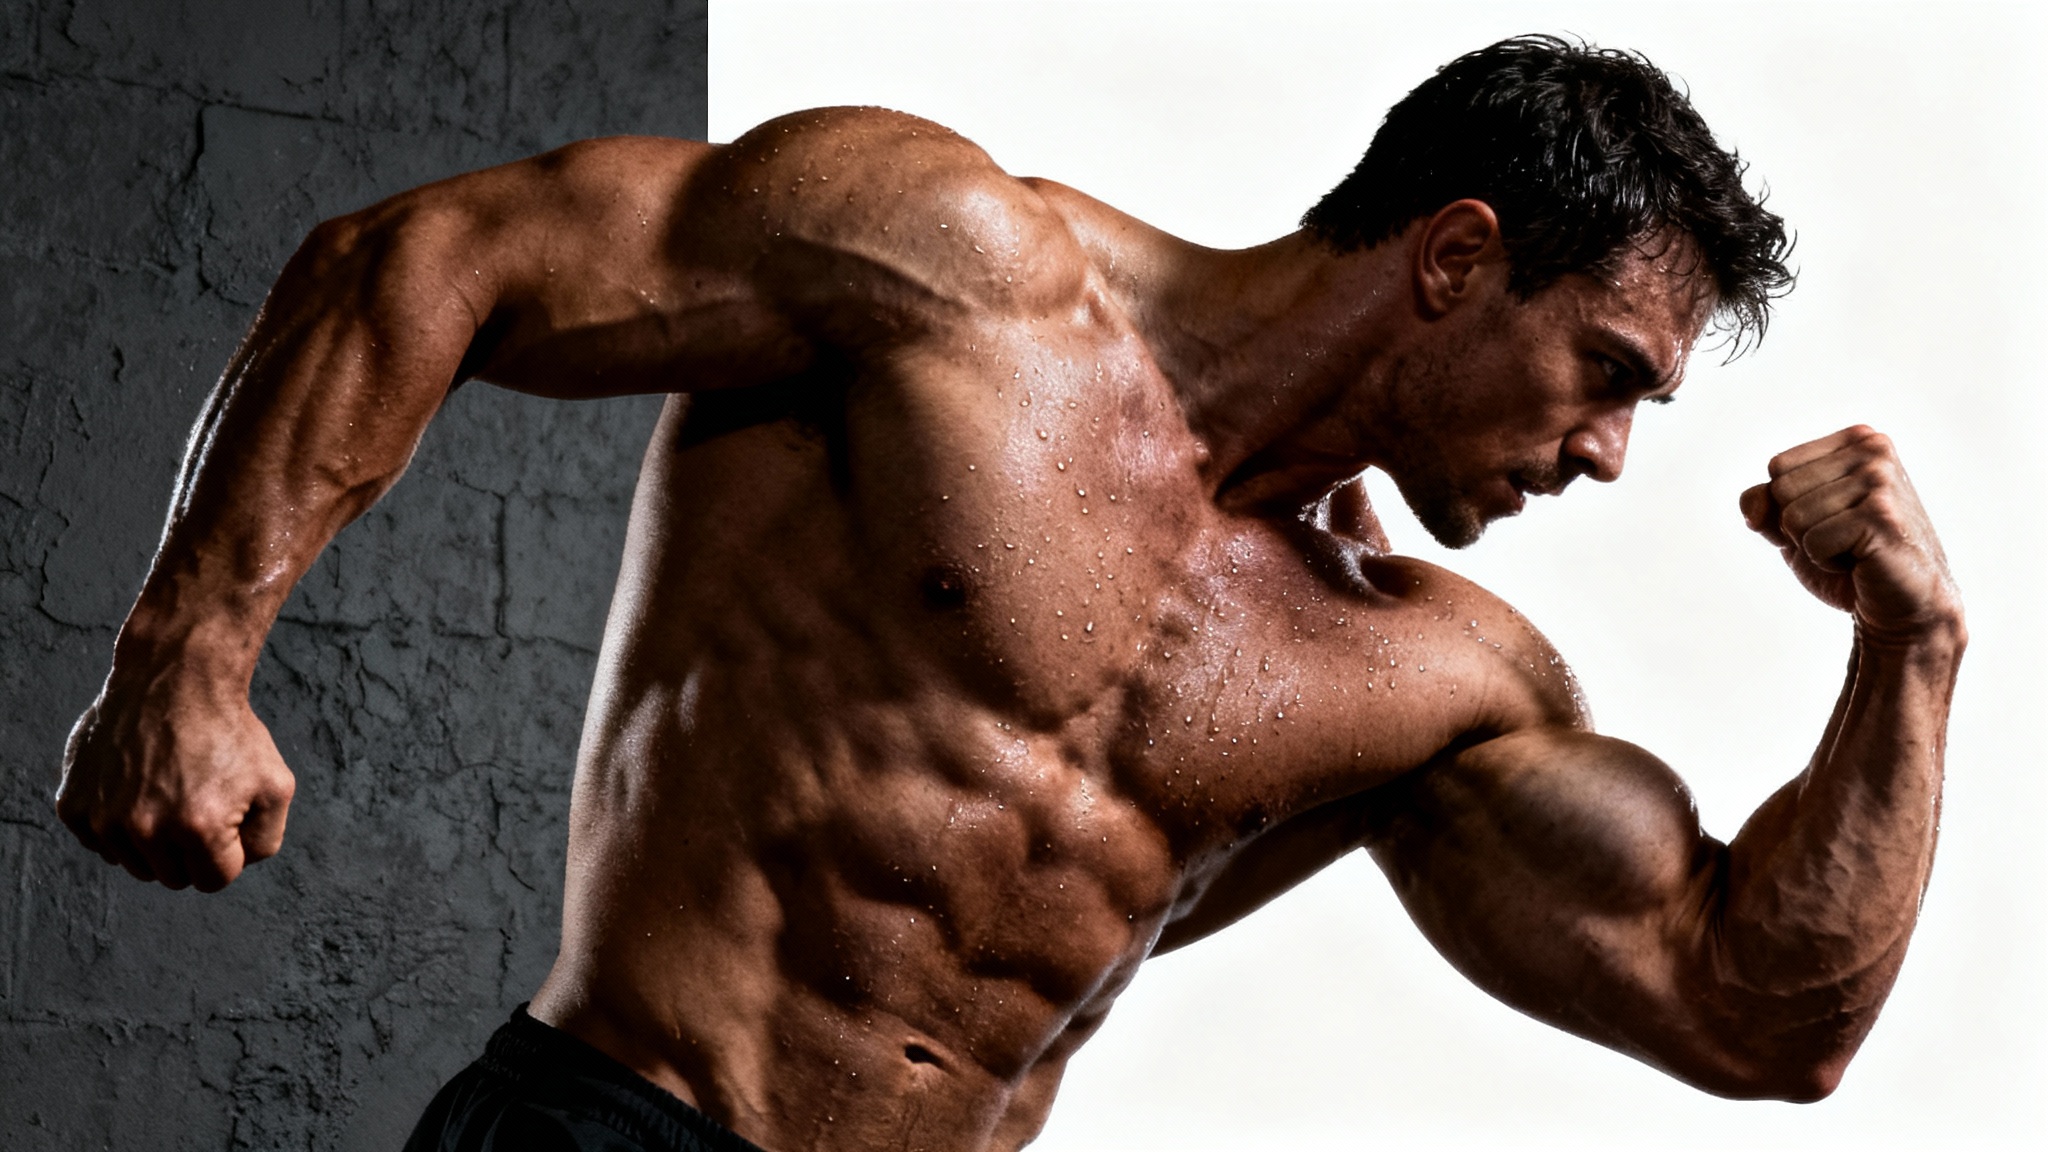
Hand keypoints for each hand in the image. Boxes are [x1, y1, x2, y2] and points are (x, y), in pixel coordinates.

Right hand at [57, 671, 295, 891]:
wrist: (174, 677)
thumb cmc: (229, 731)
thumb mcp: (276, 785)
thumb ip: (264, 841)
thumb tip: (234, 867)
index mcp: (199, 828)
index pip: (214, 880)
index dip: (227, 850)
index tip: (226, 814)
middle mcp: (144, 828)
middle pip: (172, 877)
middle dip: (191, 848)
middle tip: (197, 799)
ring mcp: (103, 818)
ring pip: (135, 864)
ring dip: (154, 838)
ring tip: (167, 790)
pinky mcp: (72, 805)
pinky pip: (101, 843)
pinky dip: (119, 824)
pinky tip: (135, 787)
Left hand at [1739, 426, 1962, 641]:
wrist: (1902, 603)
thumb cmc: (1849, 558)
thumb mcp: (1795, 524)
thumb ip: (1764, 503)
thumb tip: (1752, 509)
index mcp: (1858, 439)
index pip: (1779, 467)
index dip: (1790, 506)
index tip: (1833, 519)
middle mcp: (1874, 449)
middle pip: (1782, 489)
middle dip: (1800, 527)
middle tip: (1845, 539)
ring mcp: (1880, 480)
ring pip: (1793, 517)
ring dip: (1815, 547)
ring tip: (1855, 550)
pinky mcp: (1881, 516)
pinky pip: (1812, 543)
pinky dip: (1827, 563)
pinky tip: (1862, 562)